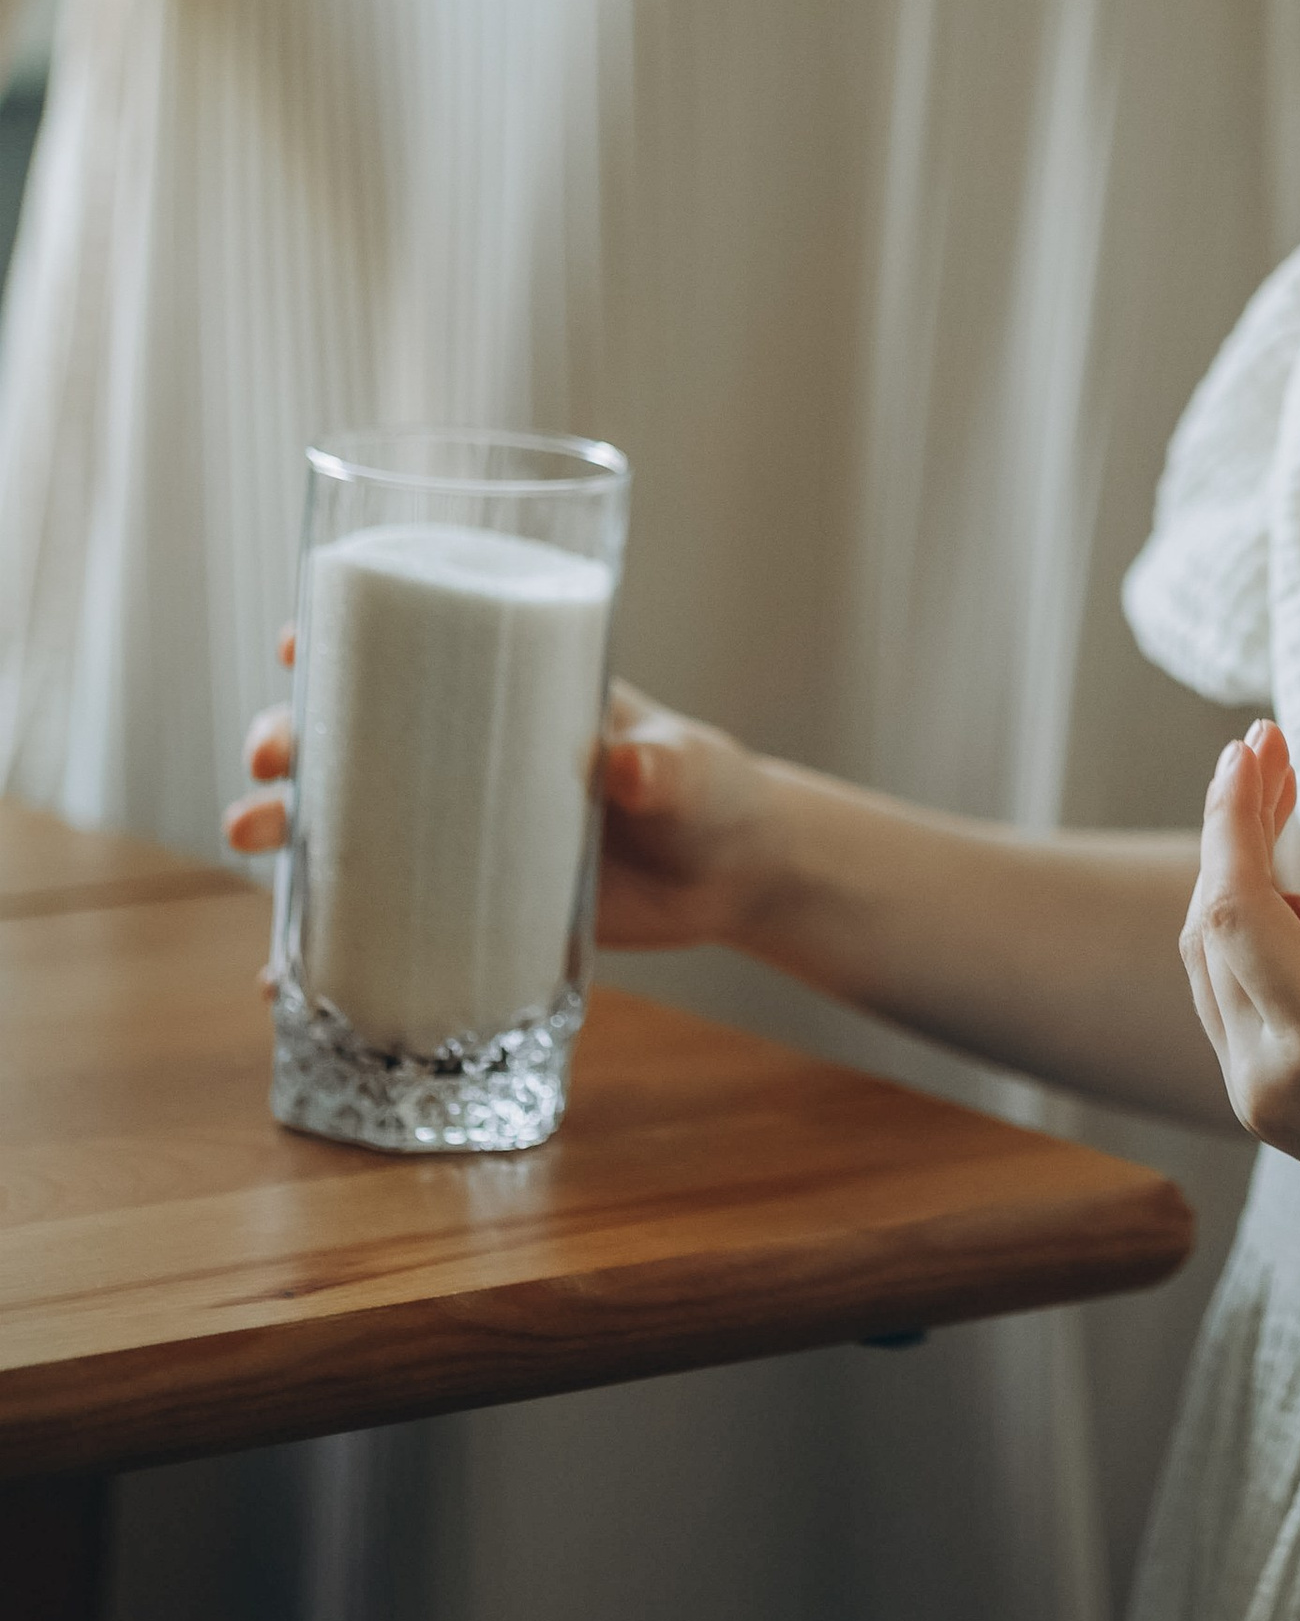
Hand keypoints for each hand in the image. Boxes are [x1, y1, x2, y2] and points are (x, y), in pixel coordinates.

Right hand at [225, 648, 779, 956]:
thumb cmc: (709, 793)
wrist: (731, 878)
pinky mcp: (462, 907)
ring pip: (338, 825)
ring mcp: (452, 836)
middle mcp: (458, 760)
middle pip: (344, 739)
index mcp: (504, 697)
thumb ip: (665, 766)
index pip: (406, 653)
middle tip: (266, 763)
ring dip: (278, 828)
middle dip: (284, 740)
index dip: (337, 643)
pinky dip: (320, 950)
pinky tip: (275, 976)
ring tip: (248, 838)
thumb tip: (629, 768)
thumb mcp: (689, 767)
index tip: (293, 645)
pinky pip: (373, 926)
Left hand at [1179, 721, 1299, 1272]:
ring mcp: (1257, 1104)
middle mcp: (1263, 1084)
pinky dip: (1268, 940)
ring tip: (1293, 806)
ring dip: (1246, 881)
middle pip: (1212, 930)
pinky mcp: (1268, 1110)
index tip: (1251, 746)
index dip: (1235, 818)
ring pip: (1215, 964)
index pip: (1237, 909)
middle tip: (1274, 754)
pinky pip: (1241, 1002)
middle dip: (1237, 834)